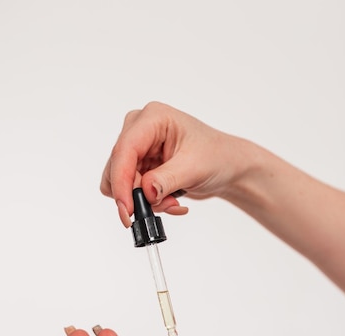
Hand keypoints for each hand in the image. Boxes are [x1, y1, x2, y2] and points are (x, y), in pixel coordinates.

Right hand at [100, 102, 250, 226]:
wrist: (227, 166)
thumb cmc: (217, 156)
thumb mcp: (193, 168)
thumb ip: (166, 180)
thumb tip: (145, 192)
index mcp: (152, 118)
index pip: (124, 150)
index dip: (121, 182)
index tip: (127, 209)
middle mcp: (139, 130)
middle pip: (117, 168)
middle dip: (137, 195)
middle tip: (163, 205)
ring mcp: (139, 149)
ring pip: (121, 183)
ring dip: (145, 201)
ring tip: (172, 201)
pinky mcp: (140, 166)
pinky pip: (130, 191)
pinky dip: (149, 203)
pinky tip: (170, 200)